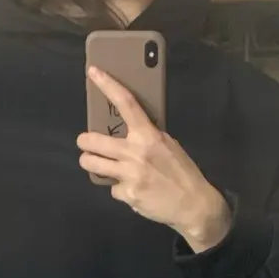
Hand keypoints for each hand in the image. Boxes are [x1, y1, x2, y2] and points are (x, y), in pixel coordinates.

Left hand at [79, 65, 233, 252]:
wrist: (194, 205)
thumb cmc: (182, 171)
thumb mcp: (169, 145)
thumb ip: (148, 137)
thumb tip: (129, 131)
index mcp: (149, 135)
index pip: (126, 103)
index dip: (107, 85)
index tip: (93, 72)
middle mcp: (135, 152)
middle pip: (92, 140)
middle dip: (84, 142)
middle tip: (86, 144)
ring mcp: (129, 174)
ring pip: (92, 163)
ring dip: (92, 163)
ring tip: (99, 164)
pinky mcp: (127, 194)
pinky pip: (112, 188)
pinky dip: (119, 189)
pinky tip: (133, 190)